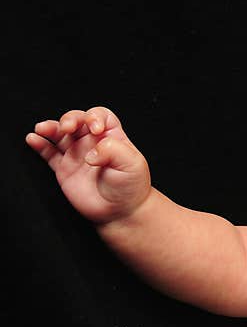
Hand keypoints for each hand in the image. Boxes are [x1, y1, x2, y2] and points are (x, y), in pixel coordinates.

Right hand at [25, 106, 151, 224]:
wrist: (120, 211)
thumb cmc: (130, 187)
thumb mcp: (132, 164)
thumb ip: (114, 151)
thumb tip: (90, 154)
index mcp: (111, 137)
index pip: (100, 116)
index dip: (94, 116)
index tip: (95, 128)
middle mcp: (92, 143)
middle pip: (77, 120)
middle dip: (70, 119)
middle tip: (67, 128)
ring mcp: (77, 155)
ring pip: (60, 134)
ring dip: (50, 128)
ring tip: (42, 129)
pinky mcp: (64, 169)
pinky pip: (48, 153)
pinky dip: (39, 144)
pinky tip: (33, 139)